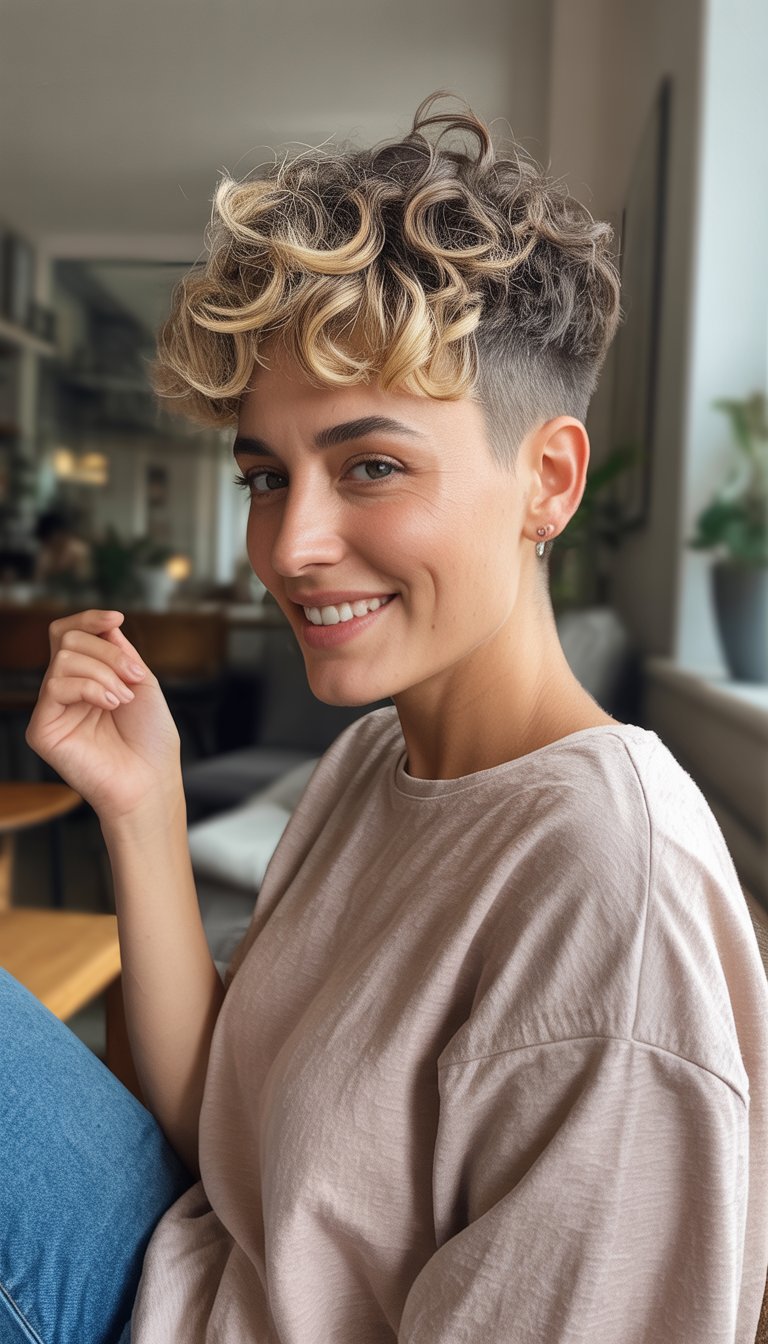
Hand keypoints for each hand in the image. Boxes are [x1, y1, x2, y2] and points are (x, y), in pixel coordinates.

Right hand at [25, 609, 182, 824]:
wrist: (151, 780)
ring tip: (123, 699)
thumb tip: (104, 624)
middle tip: (133, 678)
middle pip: (68, 640)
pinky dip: (90, 687)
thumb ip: (119, 651)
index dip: (88, 619)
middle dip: (108, 651)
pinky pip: (56, 685)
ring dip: (104, 672)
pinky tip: (110, 705)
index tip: (117, 618)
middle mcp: (65, 691)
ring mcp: (52, 709)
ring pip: (63, 659)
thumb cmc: (151, 740)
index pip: (70, 635)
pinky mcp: (42, 729)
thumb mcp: (142, 682)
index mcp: (87, 678)